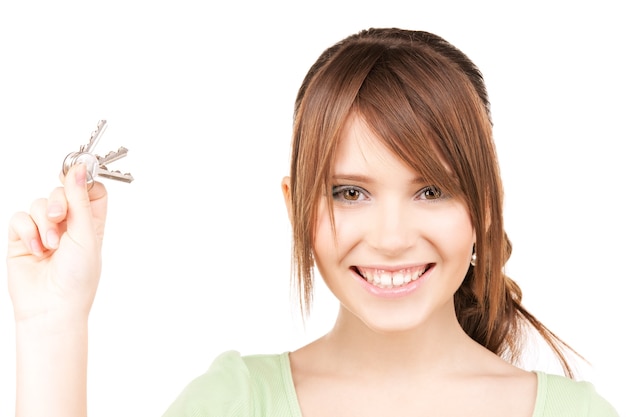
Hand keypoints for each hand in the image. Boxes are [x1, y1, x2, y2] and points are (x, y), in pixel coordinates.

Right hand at [7, 163, 107, 323]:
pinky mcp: (22, 239)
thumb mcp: (86, 235)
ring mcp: (43, 231)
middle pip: (61, 191)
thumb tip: (80, 169)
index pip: (90, 190)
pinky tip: (36, 250)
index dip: (84, 181)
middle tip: (59, 218)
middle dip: (58, 202)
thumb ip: (80, 201)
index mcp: (90, 223)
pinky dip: (27, 231)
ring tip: (50, 246)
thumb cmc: (77, 278)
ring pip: (38, 203)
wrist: (52, 308)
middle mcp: (68, 224)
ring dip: (43, 223)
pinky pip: (19, 218)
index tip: (77, 175)